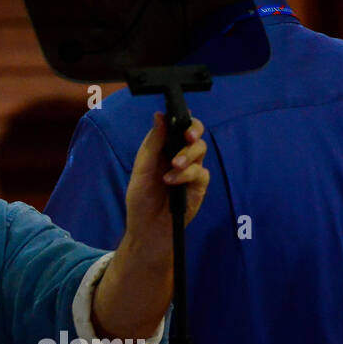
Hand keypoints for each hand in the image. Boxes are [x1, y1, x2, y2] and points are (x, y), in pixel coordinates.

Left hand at [124, 113, 209, 235]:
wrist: (148, 228)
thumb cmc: (141, 198)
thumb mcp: (142, 168)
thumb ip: (153, 143)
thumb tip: (160, 115)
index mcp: (164, 148)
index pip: (178, 126)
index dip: (182, 119)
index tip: (181, 117)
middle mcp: (179, 156)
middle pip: (195, 134)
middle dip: (194, 131)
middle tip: (188, 137)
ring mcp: (191, 170)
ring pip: (200, 150)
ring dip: (187, 156)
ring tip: (174, 166)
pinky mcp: (199, 186)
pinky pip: (201, 173)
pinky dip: (186, 175)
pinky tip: (172, 182)